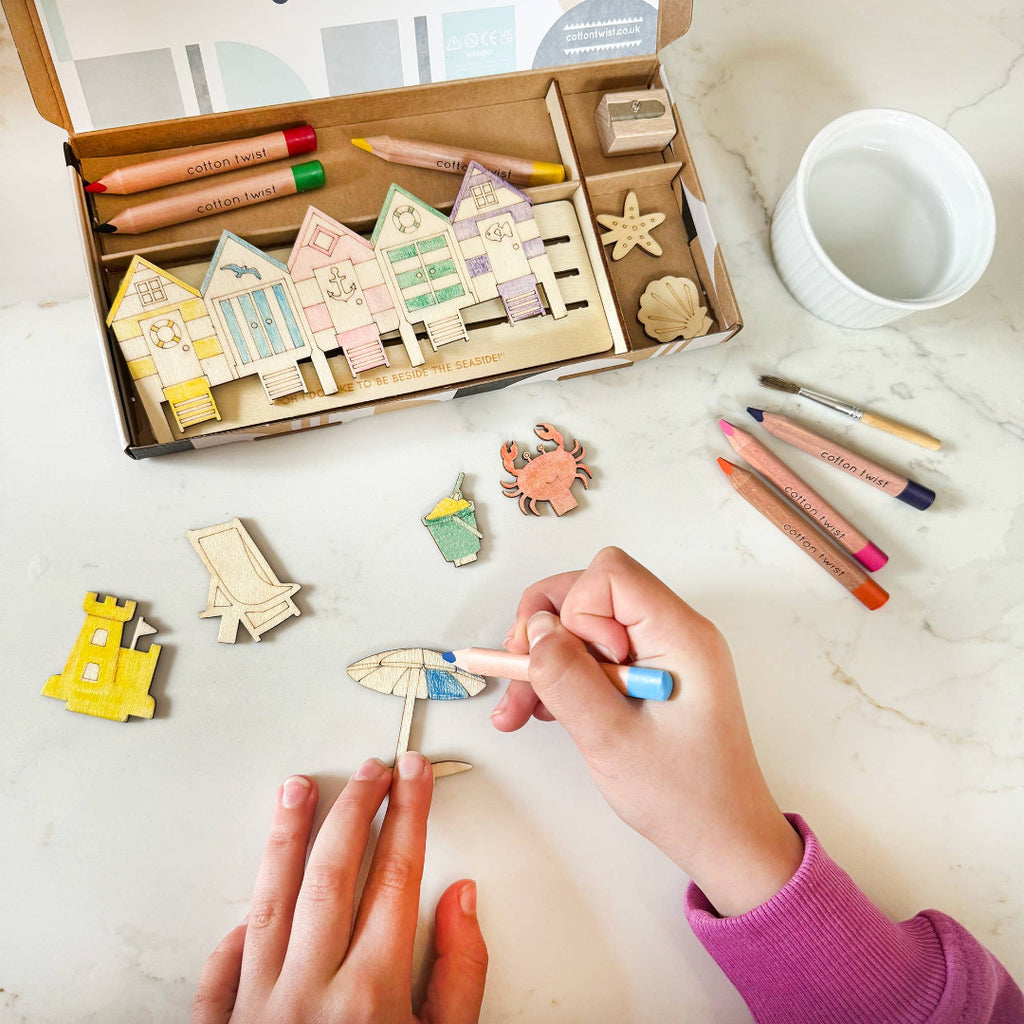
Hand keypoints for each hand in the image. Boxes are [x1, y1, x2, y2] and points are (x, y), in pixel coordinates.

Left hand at [192, 752, 487, 1022]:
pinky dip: (242, 924)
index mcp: (371, 994)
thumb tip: (461, 899)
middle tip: (371, 770)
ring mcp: (257, 1007)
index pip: (396, 874)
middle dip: (357, 808)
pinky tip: (253, 895)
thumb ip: (459, 975)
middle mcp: (309, 990)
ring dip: (289, 835)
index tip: (414, 776)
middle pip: (335, 871)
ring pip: (273, 897)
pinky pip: (224, 966)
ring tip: (299, 788)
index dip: (409, 814)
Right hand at [492, 547, 802, 916]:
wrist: (724, 838)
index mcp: (680, 635)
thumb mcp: (612, 740)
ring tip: (519, 710)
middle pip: (591, 593)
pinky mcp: (648, 674)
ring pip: (584, 626)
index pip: (611, 575)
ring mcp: (661, 653)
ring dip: (546, 660)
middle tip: (518, 676)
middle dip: (545, 631)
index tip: (579, 666)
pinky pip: (594, 654)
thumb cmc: (684, 797)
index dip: (577, 611)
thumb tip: (534, 630)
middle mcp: (673, 632)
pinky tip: (541, 711)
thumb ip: (567, 678)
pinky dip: (563, 677)